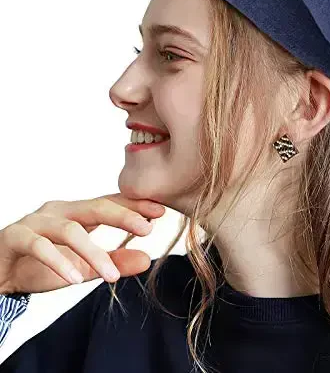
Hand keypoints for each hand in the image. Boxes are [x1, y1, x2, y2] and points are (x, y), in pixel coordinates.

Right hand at [0, 193, 165, 294]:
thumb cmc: (41, 266)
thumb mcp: (82, 266)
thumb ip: (112, 262)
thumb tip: (147, 259)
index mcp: (77, 212)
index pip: (110, 202)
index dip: (135, 205)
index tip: (161, 211)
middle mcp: (59, 210)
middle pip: (95, 207)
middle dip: (123, 215)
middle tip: (146, 228)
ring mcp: (37, 222)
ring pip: (70, 229)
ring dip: (94, 252)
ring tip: (112, 275)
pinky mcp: (16, 237)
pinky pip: (40, 247)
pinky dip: (59, 263)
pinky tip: (77, 279)